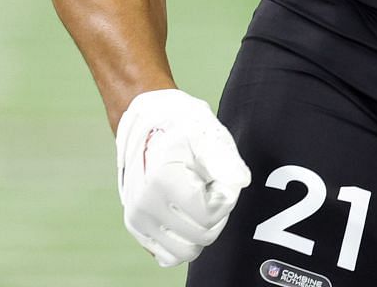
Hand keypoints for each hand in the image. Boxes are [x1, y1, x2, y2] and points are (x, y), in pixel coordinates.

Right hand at [115, 88, 251, 265]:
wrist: (148, 122)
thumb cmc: (182, 126)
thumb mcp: (206, 133)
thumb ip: (225, 159)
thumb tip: (240, 182)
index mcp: (162, 180)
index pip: (209, 214)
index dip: (224, 197)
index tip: (218, 177)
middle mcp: (144, 205)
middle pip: (202, 235)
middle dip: (216, 214)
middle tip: (210, 187)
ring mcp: (137, 219)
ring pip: (186, 252)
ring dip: (200, 230)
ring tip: (198, 201)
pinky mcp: (136, 229)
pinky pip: (168, 255)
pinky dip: (183, 240)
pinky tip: (185, 213)